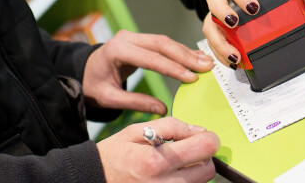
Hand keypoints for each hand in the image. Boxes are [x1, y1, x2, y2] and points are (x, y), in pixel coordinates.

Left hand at [83, 30, 213, 114]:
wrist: (82, 71)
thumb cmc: (93, 86)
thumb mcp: (108, 98)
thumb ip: (134, 103)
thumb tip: (162, 109)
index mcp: (116, 50)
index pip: (150, 58)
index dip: (172, 68)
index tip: (191, 78)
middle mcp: (126, 38)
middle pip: (161, 44)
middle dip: (185, 57)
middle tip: (207, 67)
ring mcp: (133, 36)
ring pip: (164, 42)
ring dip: (186, 52)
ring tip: (207, 63)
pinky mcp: (139, 39)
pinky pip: (161, 44)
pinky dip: (179, 51)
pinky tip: (194, 58)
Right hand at [97, 117, 219, 181]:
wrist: (95, 180)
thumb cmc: (114, 155)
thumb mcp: (135, 131)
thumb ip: (170, 126)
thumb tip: (198, 130)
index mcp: (156, 160)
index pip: (204, 148)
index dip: (208, 138)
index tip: (202, 136)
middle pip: (208, 169)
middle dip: (202, 156)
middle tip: (187, 150)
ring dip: (194, 170)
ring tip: (174, 164)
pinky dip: (185, 181)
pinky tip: (170, 175)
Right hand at [202, 0, 304, 67]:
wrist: (253, 1)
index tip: (253, 8)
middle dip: (221, 12)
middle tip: (234, 25)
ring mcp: (218, 14)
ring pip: (209, 24)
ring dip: (218, 41)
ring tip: (234, 56)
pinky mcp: (217, 30)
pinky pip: (213, 41)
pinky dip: (220, 54)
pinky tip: (234, 63)